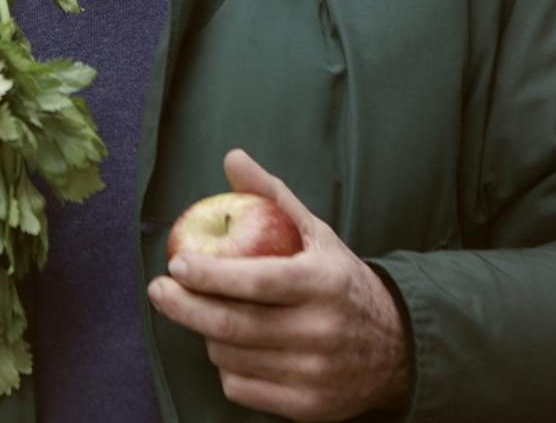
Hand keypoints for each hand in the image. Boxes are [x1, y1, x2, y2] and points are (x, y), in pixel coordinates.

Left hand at [147, 149, 410, 421]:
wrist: (396, 349)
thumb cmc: (339, 282)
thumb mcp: (316, 234)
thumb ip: (272, 197)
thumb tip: (233, 157)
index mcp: (323, 283)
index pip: (258, 281)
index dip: (212, 274)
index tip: (177, 263)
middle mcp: (321, 331)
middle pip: (234, 325)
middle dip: (185, 307)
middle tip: (158, 290)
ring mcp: (315, 374)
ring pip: (231, 355)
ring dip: (206, 333)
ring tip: (204, 313)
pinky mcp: (307, 407)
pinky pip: (241, 387)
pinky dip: (225, 366)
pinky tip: (232, 347)